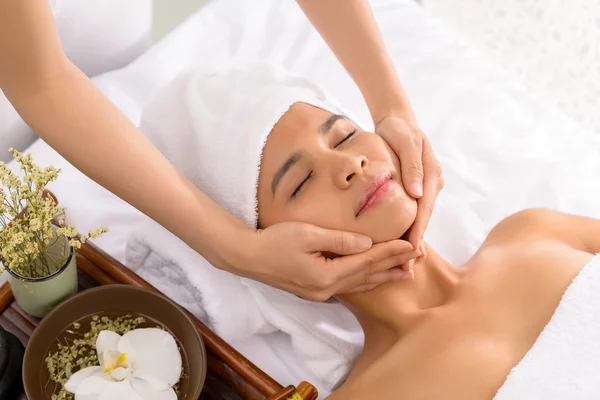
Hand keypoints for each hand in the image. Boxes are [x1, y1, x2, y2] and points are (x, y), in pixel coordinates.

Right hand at [245, 222, 420, 300]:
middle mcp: (327, 289)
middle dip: (393, 266)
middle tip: (417, 259)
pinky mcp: (314, 289)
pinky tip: (372, 279)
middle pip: (367, 276)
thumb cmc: (274, 241)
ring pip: (360, 284)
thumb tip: (367, 242)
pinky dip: (365, 281)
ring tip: (404, 273)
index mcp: (326, 276)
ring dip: (382, 277)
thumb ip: (339, 239)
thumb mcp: (307, 234)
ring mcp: (320, 292)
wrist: (247, 257)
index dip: (391, 252)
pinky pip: (349, 286)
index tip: (412, 245)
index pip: (367, 262)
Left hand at [375, 115, 443, 262]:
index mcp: (432, 174)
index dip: (418, 229)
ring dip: (413, 235)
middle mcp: (432, 182)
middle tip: (407, 264)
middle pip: (424, 215)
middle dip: (416, 239)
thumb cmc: (399, 130)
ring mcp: (426, 185)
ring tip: (404, 259)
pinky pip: (413, 208)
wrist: (397, 119)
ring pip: (420, 214)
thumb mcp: (406, 142)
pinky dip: (408, 224)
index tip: (411, 247)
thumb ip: (412, 167)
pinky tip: (400, 240)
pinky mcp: (416, 186)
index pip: (425, 207)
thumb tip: (418, 194)